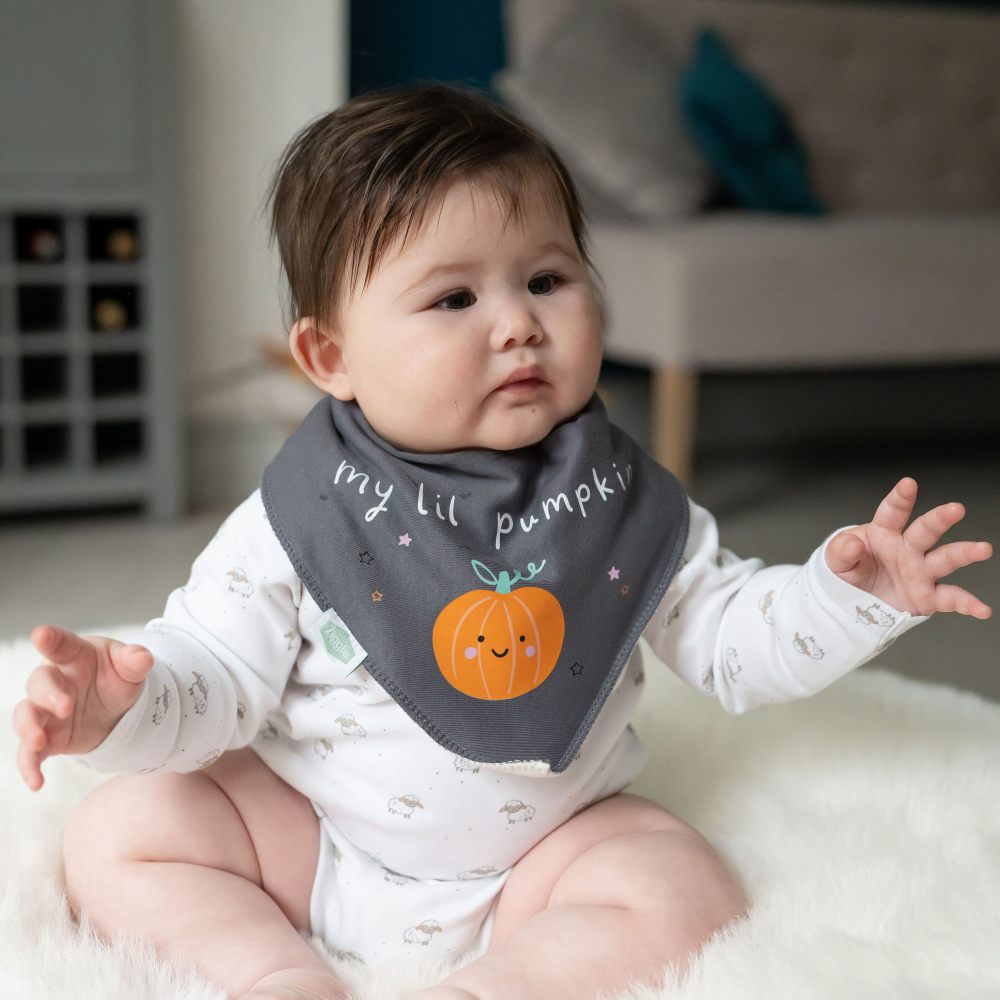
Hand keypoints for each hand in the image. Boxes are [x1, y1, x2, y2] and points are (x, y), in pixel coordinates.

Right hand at [12, 625, 152, 790]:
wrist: (117, 707)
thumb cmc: (117, 676)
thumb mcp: (131, 667)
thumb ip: (135, 661)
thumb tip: (143, 657)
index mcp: (75, 656)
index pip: (62, 645)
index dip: (51, 639)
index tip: (41, 634)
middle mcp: (55, 681)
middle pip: (39, 682)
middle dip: (49, 694)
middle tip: (66, 707)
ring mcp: (46, 710)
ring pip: (25, 715)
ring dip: (28, 728)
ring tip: (38, 741)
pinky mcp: (47, 737)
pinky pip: (30, 751)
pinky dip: (29, 766)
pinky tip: (37, 782)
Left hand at [825, 477, 992, 618]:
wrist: (852, 602)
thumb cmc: (848, 571)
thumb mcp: (835, 561)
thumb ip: (841, 551)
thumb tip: (851, 543)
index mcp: (883, 533)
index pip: (892, 512)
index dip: (900, 498)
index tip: (908, 484)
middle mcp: (907, 549)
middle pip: (926, 530)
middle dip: (940, 519)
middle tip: (955, 508)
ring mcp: (921, 571)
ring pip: (946, 558)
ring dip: (965, 553)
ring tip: (983, 548)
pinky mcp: (928, 596)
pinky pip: (951, 598)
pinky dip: (968, 604)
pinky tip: (981, 609)